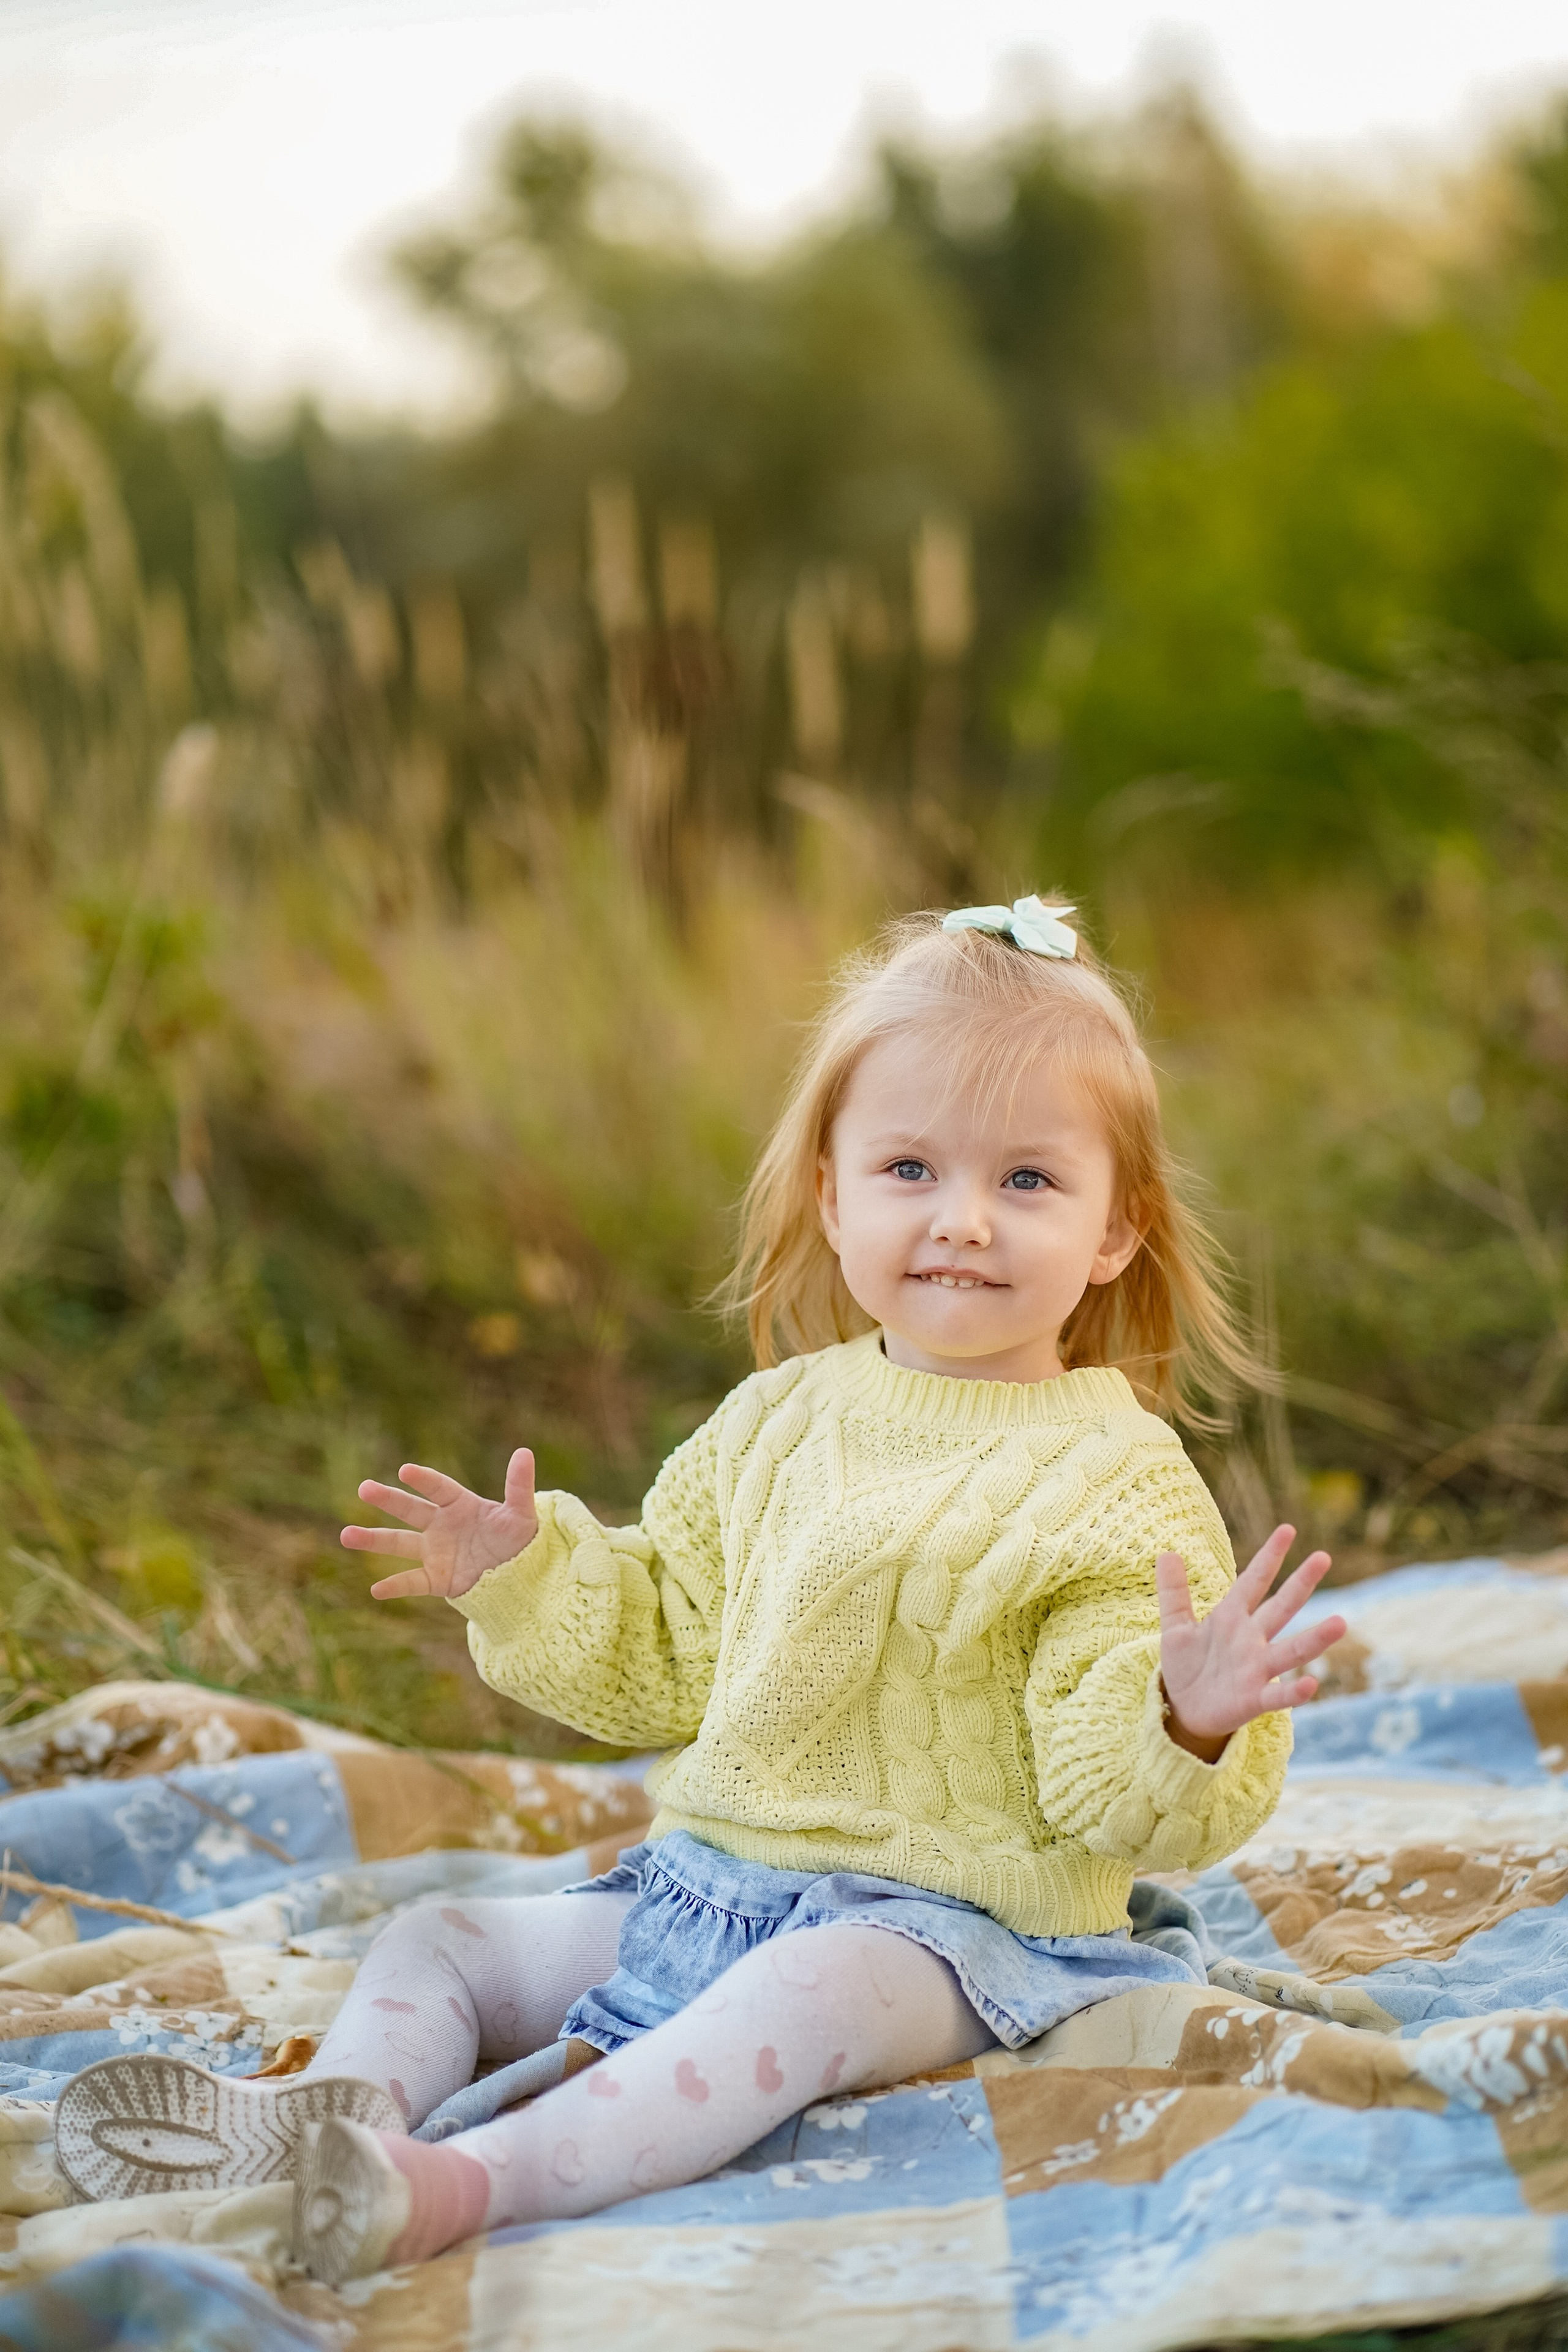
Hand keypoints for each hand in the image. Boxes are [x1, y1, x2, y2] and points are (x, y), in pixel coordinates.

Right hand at [340, 1449, 538, 1600]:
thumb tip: (524, 1452)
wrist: (518, 1574)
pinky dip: (395, 1586)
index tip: (405, 1470)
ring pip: (400, 1543)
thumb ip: (519, 1486)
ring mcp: (436, 1552)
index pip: (439, 1489)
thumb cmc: (518, 1539)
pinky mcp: (437, 1579)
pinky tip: (375, 1590)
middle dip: (388, 1500)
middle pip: (411, 1510)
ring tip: (346, 1535)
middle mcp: (441, 1525)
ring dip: (374, 1540)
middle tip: (364, 1488)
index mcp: (460, 1505)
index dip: (424, 1480)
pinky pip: (412, 1581)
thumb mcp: (522, 1513)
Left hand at [1156, 1524, 1346, 1762]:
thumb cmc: (1187, 1665)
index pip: (1254, 1580)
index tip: (1288, 1529)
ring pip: (1290, 1650)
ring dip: (1315, 1638)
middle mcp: (1251, 1640)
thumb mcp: (1175, 1626)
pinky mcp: (1253, 1699)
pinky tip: (1311, 1684)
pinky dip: (1294, 1691)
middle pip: (1281, 1607)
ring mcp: (1256, 1669)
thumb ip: (1174, 1591)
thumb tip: (1167, 1552)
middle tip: (1323, 1557)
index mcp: (1232, 1617)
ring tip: (1340, 1622)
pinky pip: (1278, 1696)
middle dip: (1301, 1584)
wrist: (1184, 1709)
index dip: (1269, 1556)